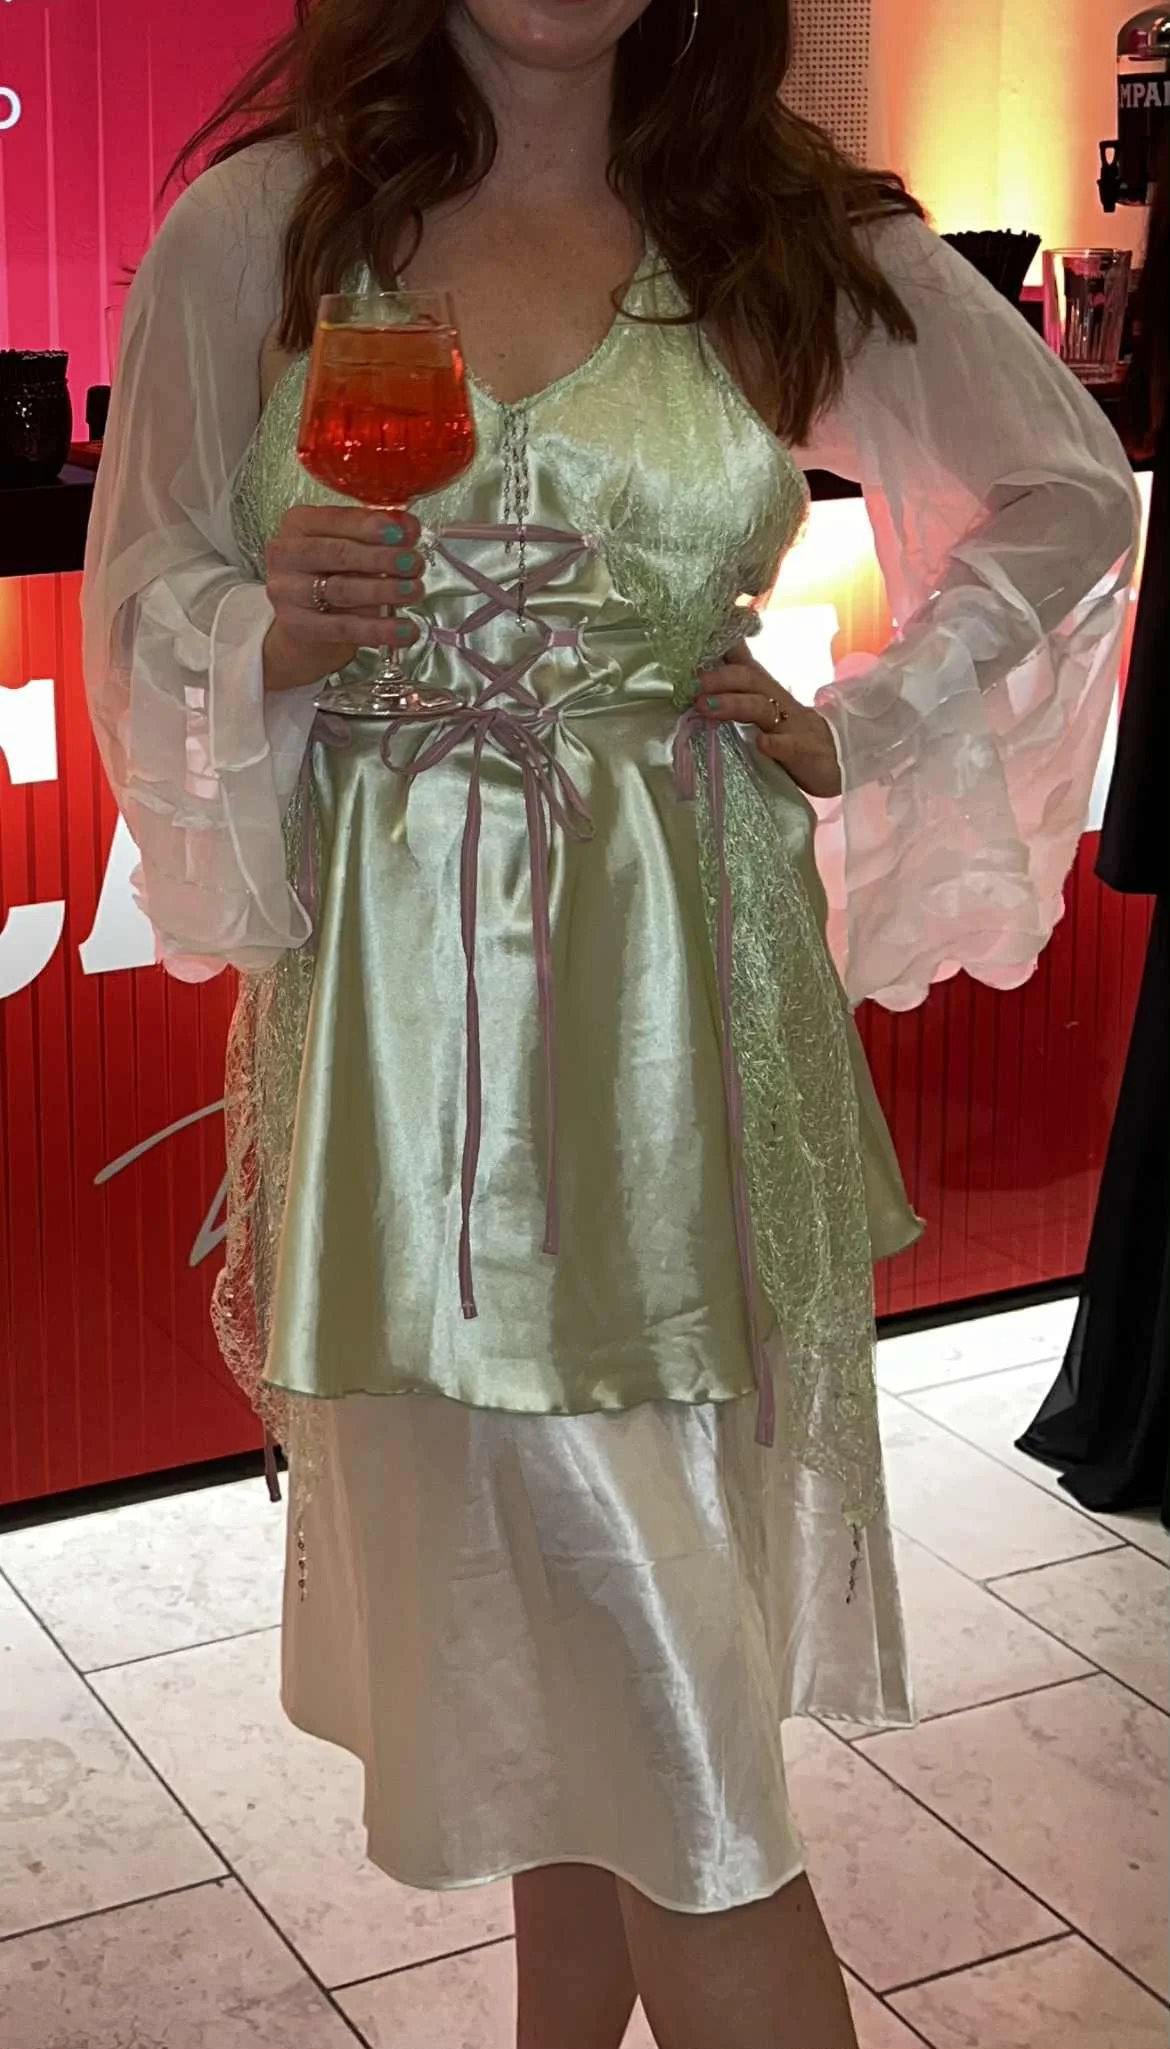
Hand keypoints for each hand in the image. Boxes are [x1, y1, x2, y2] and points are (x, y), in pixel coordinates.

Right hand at [262, 505, 426, 693]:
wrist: (305, 627)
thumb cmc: (330, 576)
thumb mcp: (350, 548)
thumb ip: (376, 536)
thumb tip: (409, 528)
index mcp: (298, 524)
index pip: (335, 519)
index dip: (372, 526)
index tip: (404, 532)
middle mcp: (286, 555)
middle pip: (339, 553)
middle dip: (382, 558)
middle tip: (415, 563)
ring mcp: (287, 592)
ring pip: (342, 590)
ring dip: (385, 591)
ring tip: (414, 591)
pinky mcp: (298, 626)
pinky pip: (345, 627)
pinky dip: (380, 630)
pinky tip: (406, 629)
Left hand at [696, 641, 841, 797]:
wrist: (838, 757)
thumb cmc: (791, 732)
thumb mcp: (763, 707)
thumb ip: (736, 691)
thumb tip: (698, 679)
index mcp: (763, 690)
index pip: (740, 660)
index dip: (721, 643)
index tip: (696, 631)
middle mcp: (775, 701)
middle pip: (748, 679)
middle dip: (719, 678)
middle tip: (692, 684)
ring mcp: (789, 725)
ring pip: (761, 708)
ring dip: (733, 704)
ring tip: (706, 706)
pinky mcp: (803, 751)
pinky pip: (789, 745)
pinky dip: (775, 745)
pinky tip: (762, 744)